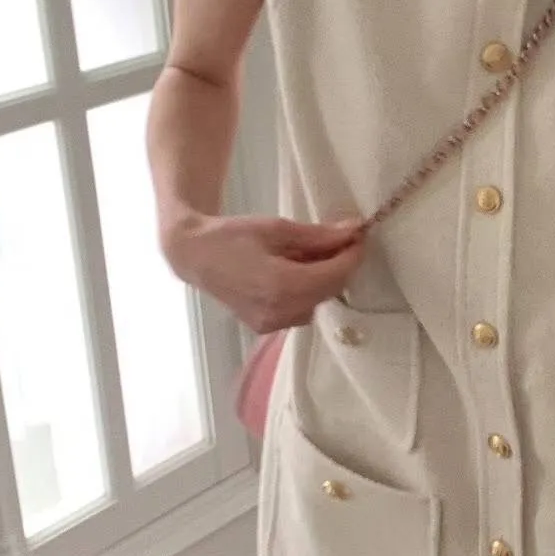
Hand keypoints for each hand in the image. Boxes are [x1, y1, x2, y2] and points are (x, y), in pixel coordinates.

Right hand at [163, 212, 366, 332]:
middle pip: (330, 291)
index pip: (335, 275)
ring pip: (317, 303)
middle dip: (339, 266)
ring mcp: (272, 324)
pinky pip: (300, 311)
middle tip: (339, 241)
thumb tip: (354, 230)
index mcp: (283, 285)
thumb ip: (318, 235)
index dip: (353, 255)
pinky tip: (295, 272)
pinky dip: (306, 292)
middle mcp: (280, 312)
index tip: (359, 236)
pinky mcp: (266, 327)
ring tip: (310, 255)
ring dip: (323, 280)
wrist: (195, 255)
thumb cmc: (232, 235)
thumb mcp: (277, 228)